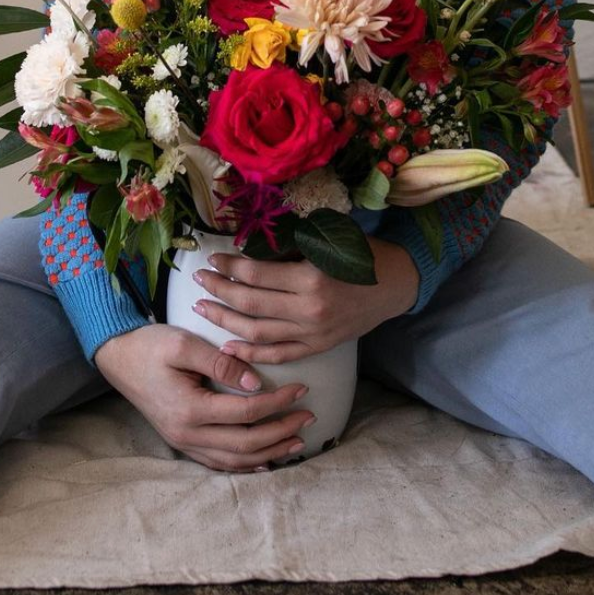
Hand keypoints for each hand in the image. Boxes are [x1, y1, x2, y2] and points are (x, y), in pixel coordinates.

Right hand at [93, 323, 315, 472]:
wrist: (118, 357)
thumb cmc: (150, 346)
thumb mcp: (184, 344)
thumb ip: (220, 362)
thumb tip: (254, 382)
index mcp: (190, 410)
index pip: (246, 413)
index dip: (278, 402)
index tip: (301, 388)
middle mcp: (187, 434)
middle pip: (246, 444)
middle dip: (281, 432)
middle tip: (309, 417)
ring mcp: (184, 442)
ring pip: (235, 459)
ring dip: (269, 452)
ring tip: (296, 441)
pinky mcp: (183, 441)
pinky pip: (219, 462)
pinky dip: (245, 464)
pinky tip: (264, 461)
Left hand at [190, 237, 419, 363]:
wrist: (395, 285)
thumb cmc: (362, 254)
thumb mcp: (328, 239)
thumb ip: (290, 247)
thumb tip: (249, 248)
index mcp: (310, 277)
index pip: (256, 274)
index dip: (229, 268)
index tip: (211, 260)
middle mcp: (308, 309)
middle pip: (250, 305)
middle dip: (218, 292)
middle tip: (198, 281)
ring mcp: (312, 333)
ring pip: (257, 333)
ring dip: (225, 322)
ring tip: (203, 309)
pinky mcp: (318, 348)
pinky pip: (278, 355)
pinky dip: (250, 354)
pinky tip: (227, 346)